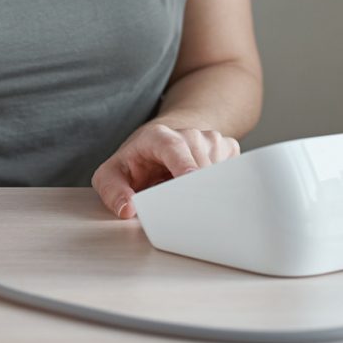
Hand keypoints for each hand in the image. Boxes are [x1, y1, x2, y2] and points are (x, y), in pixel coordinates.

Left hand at [91, 122, 241, 218]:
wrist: (159, 143)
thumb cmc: (136, 161)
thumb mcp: (111, 175)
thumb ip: (112, 191)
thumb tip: (127, 209)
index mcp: (158, 137)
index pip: (175, 149)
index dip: (185, 166)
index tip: (191, 182)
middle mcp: (188, 134)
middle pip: (201, 165)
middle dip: (193, 191)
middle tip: (180, 208)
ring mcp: (210, 140)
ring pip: (219, 172)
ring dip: (205, 190)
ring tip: (182, 190)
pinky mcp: (226, 149)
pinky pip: (232, 172)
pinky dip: (219, 185)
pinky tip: (200, 185)